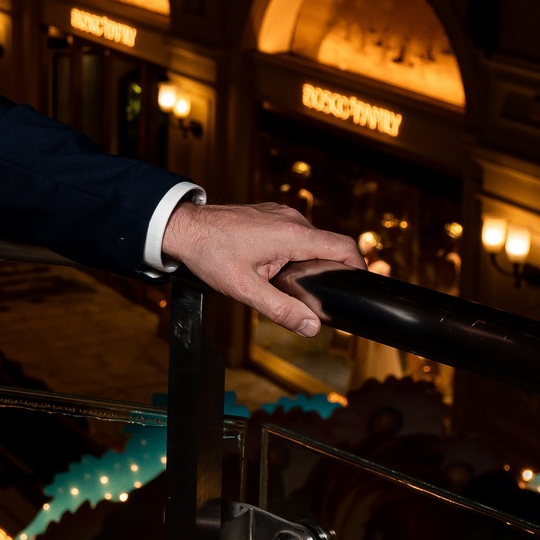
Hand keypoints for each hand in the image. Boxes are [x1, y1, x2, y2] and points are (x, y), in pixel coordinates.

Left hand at [159, 201, 362, 336]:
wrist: (182, 228)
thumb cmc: (209, 253)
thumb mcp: (245, 289)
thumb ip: (281, 309)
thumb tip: (312, 326)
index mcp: (293, 234)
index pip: (344, 247)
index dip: (357, 267)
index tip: (356, 287)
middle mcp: (291, 218)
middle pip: (327, 246)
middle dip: (324, 271)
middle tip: (311, 295)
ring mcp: (279, 212)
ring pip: (308, 240)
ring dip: (303, 261)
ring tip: (284, 281)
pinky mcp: (269, 213)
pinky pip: (292, 232)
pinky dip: (290, 250)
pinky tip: (270, 266)